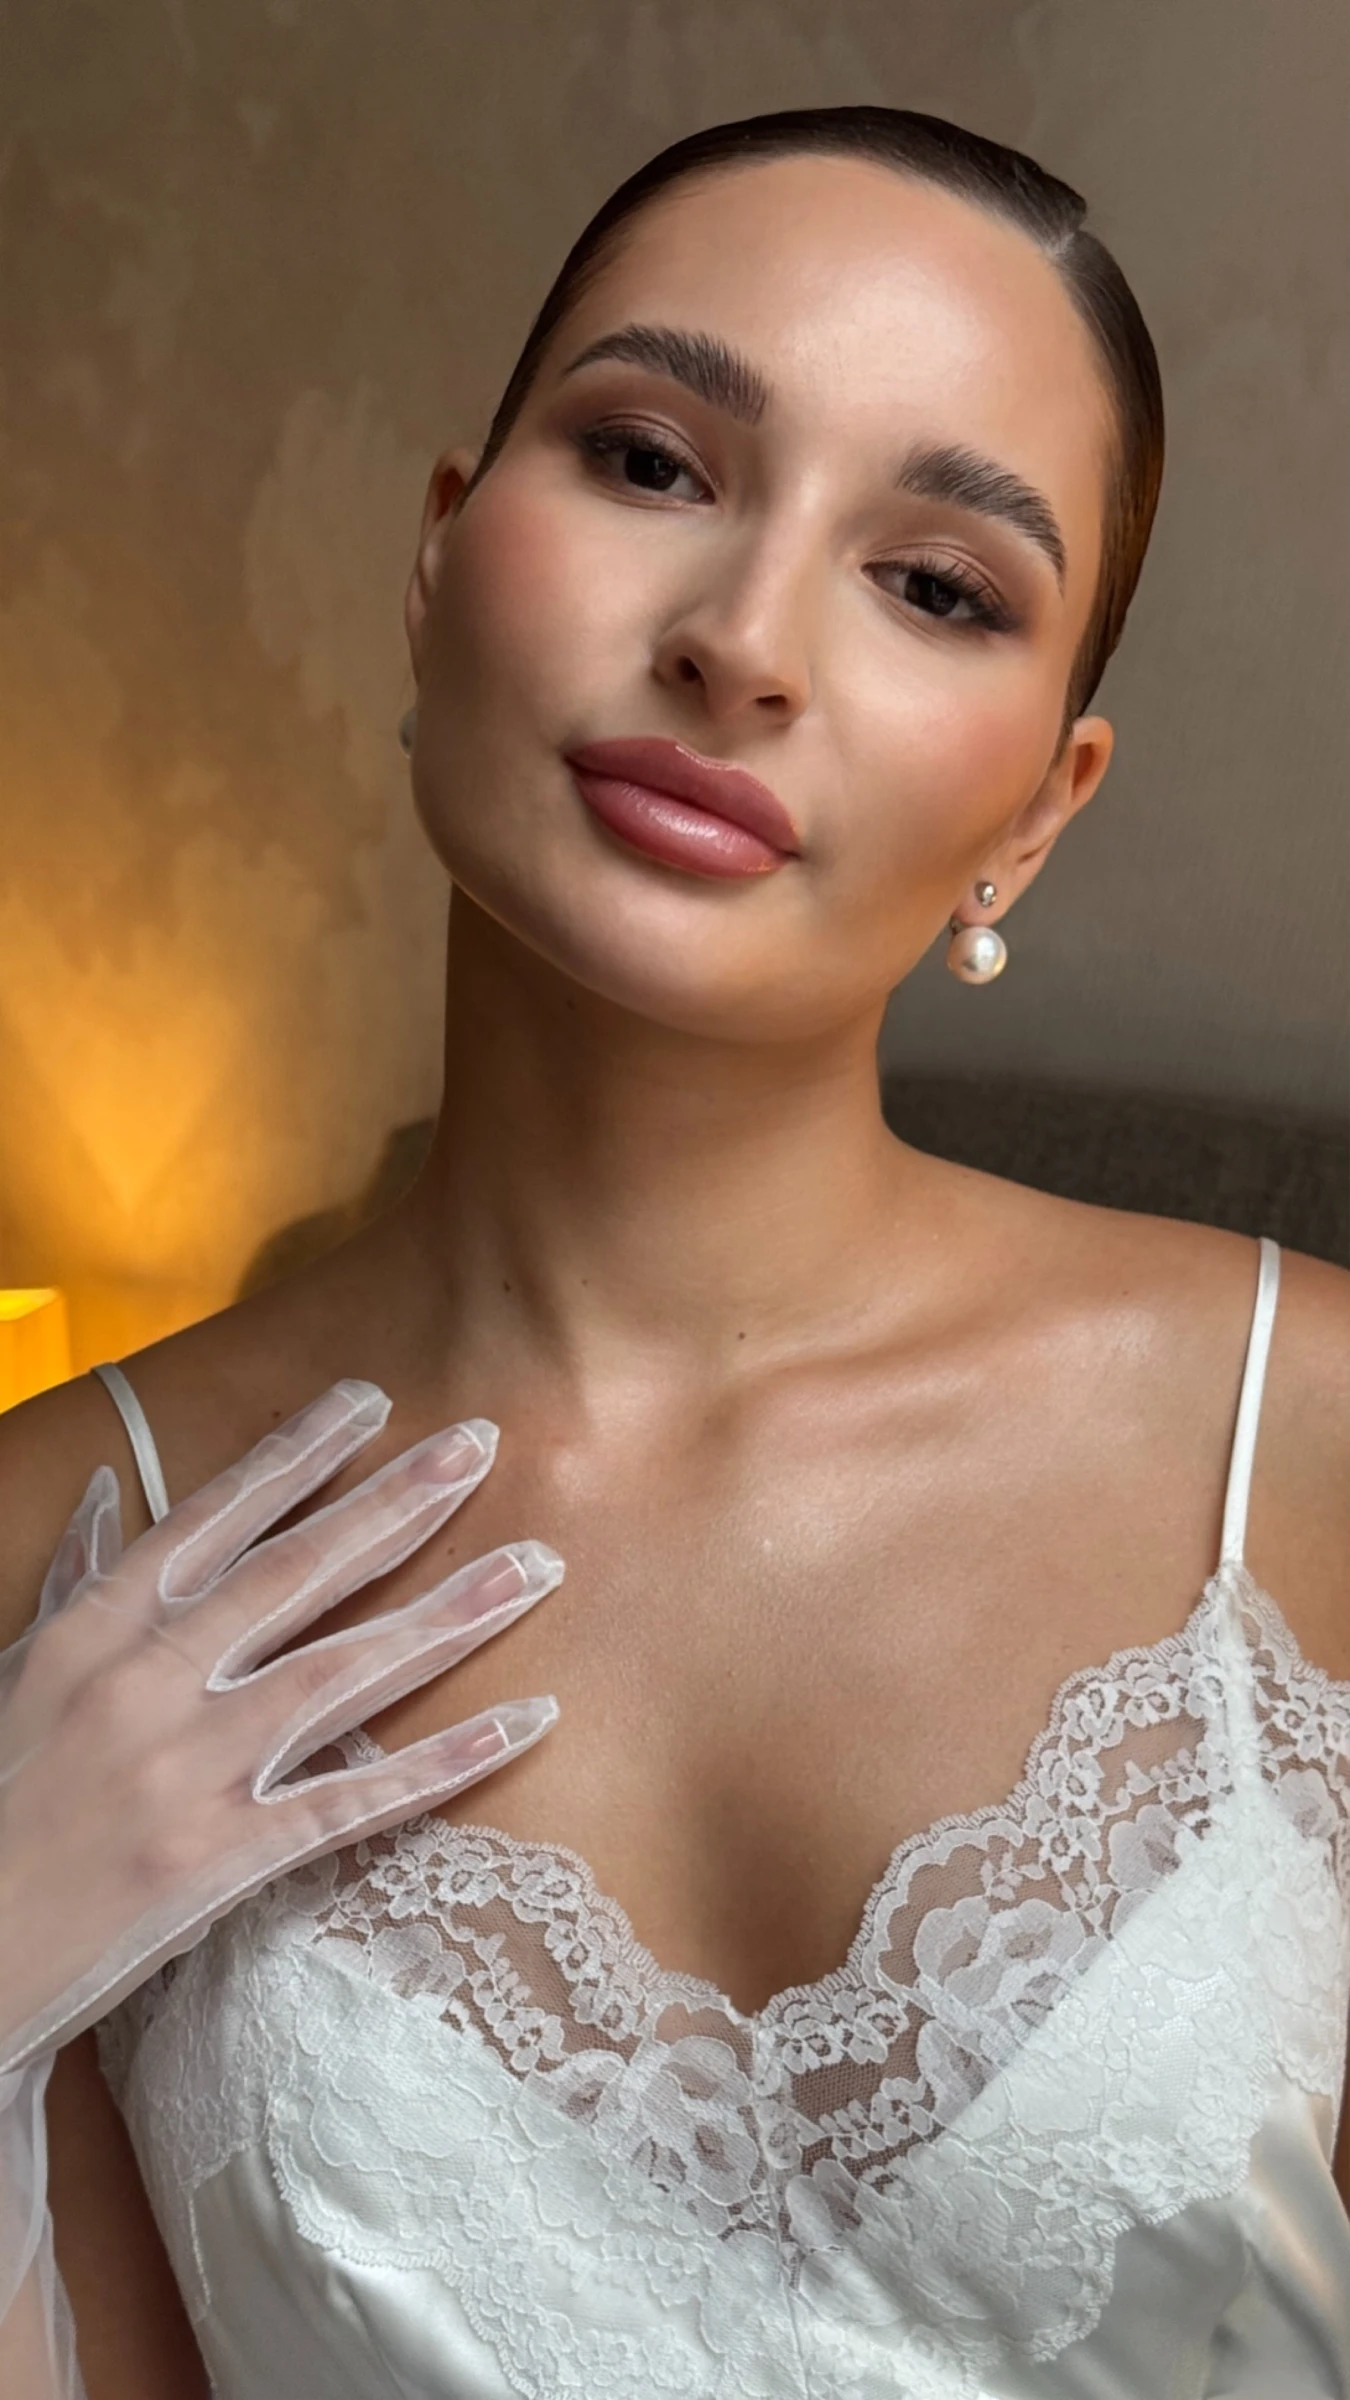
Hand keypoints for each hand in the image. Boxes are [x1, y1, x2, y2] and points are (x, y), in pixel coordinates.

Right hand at [0, 1378, 562, 2075]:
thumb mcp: (16, 1673)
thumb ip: (75, 1581)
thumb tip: (113, 1493)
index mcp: (94, 1630)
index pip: (216, 1515)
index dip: (299, 1453)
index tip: (372, 1400)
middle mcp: (148, 1682)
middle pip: (298, 1572)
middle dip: (397, 1502)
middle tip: (482, 1444)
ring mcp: (189, 1770)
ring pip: (345, 1669)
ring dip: (451, 1611)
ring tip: (536, 1564)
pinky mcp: (220, 1860)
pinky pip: (354, 1800)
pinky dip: (445, 1761)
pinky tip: (523, 1721)